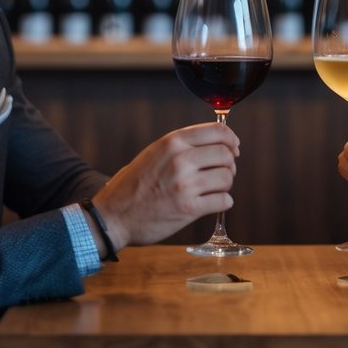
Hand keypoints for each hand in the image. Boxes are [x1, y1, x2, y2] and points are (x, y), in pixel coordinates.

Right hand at [91, 122, 239, 249]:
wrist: (113, 216)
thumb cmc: (132, 185)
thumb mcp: (154, 153)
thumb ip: (181, 146)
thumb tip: (215, 143)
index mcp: (172, 142)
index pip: (217, 131)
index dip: (231, 140)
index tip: (234, 148)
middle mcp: (181, 159)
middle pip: (226, 154)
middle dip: (229, 164)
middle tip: (222, 173)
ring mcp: (185, 184)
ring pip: (227, 178)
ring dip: (225, 185)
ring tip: (214, 189)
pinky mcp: (189, 208)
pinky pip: (223, 200)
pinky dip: (222, 202)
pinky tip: (211, 203)